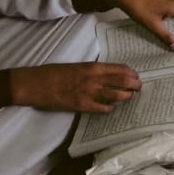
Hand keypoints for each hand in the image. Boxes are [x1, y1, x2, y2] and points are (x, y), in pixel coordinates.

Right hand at [9, 62, 140, 113]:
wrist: (35, 84)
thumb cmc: (53, 73)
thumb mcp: (76, 66)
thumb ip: (92, 70)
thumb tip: (106, 74)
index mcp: (92, 67)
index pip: (120, 68)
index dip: (131, 73)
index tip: (136, 76)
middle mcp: (94, 79)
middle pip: (123, 81)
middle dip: (134, 84)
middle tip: (139, 87)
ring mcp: (89, 93)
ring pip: (117, 95)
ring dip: (127, 96)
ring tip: (130, 97)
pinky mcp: (82, 106)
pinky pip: (103, 108)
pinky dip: (110, 108)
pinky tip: (111, 108)